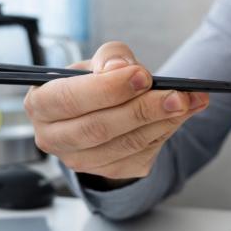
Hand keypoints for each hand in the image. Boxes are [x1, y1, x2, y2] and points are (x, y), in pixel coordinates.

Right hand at [23, 41, 208, 183]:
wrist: (109, 109)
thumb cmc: (98, 81)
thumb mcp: (101, 60)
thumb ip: (111, 58)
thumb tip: (121, 70)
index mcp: (41, 103)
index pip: (69, 99)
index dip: (108, 89)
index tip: (143, 76)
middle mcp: (53, 137)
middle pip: (98, 128)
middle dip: (142, 110)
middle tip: (177, 95)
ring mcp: (80, 161)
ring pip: (123, 145)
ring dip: (161, 122)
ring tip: (189, 101)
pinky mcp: (109, 171)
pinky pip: (140, 156)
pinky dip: (166, 133)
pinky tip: (183, 115)